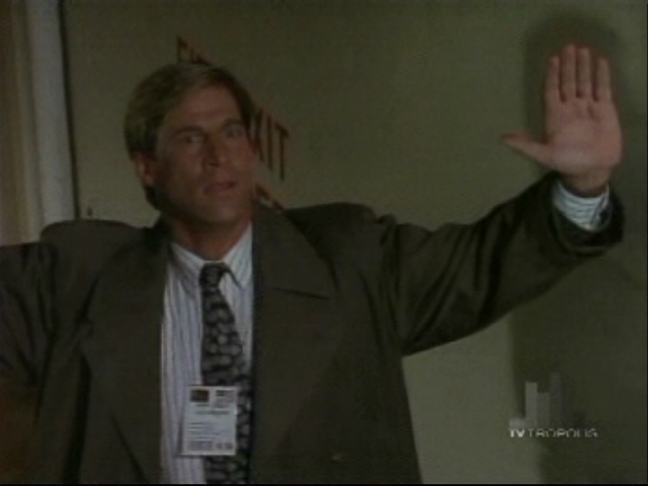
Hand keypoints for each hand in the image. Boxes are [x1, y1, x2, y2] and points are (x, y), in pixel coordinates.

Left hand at [502, 44, 622, 195]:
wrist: (591, 171)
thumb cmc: (567, 162)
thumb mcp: (543, 154)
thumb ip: (525, 145)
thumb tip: (502, 138)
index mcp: (555, 116)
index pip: (552, 90)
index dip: (552, 75)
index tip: (553, 59)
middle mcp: (570, 108)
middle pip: (568, 82)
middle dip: (568, 65)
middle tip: (568, 46)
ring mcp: (587, 108)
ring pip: (585, 82)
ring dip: (583, 67)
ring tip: (582, 50)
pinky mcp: (605, 110)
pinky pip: (603, 89)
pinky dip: (602, 76)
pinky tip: (601, 62)